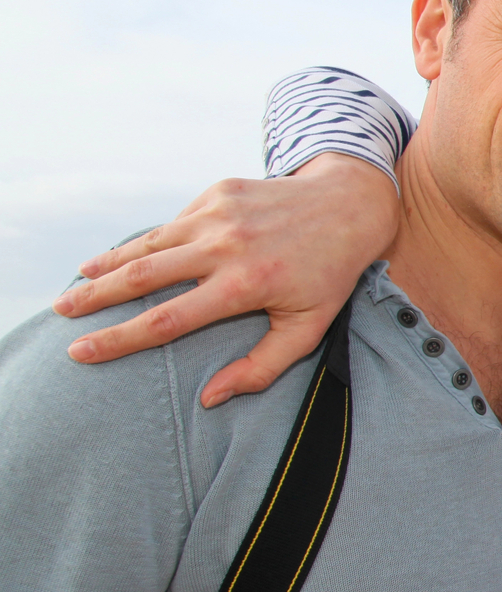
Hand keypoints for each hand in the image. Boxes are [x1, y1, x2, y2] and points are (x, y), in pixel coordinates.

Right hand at [54, 153, 399, 406]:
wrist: (349, 205)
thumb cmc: (330, 275)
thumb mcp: (309, 328)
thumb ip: (261, 368)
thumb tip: (210, 399)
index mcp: (246, 284)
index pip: (167, 319)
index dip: (119, 338)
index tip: (81, 351)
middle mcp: (227, 246)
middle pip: (143, 276)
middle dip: (95, 297)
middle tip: (62, 313)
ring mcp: (219, 214)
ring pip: (149, 244)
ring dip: (110, 264)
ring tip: (80, 283)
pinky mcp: (218, 193)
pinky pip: (174, 225)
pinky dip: (150, 242)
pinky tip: (130, 258)